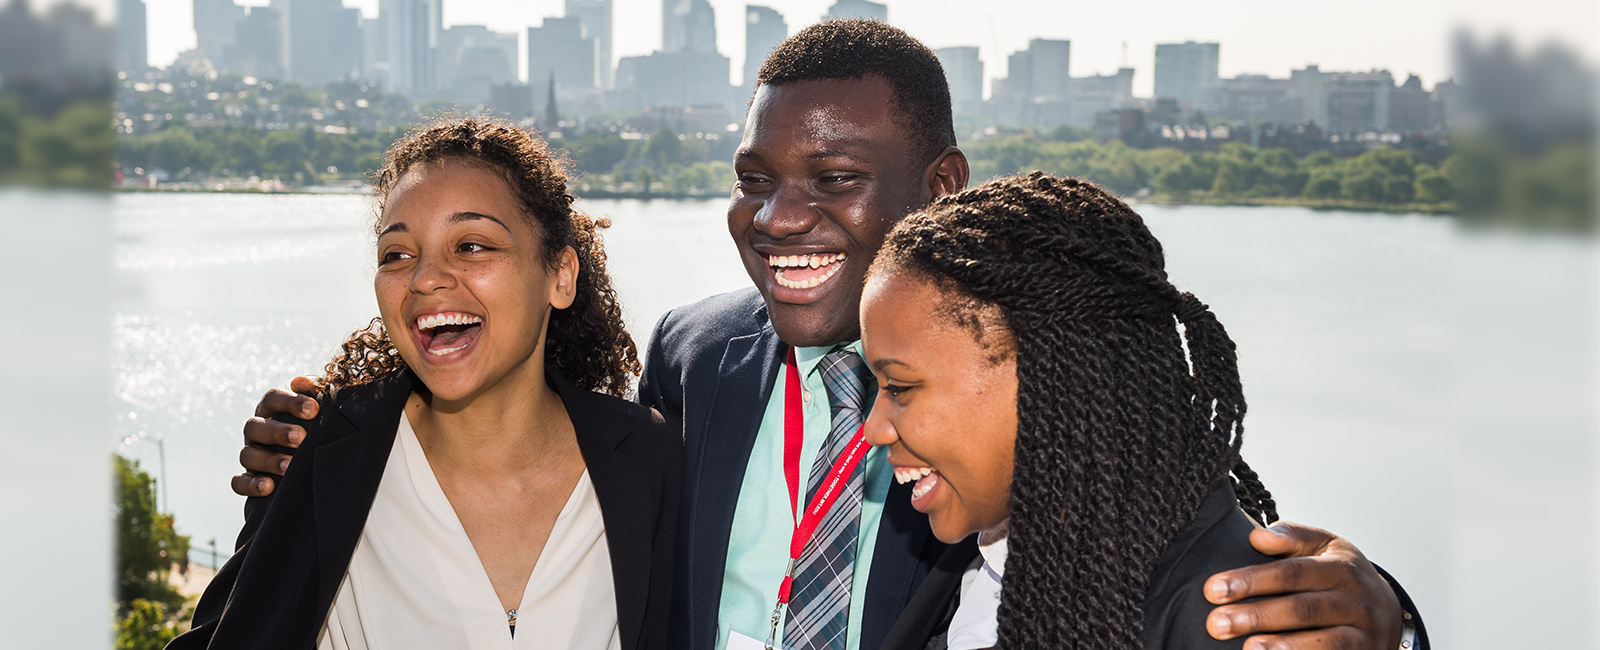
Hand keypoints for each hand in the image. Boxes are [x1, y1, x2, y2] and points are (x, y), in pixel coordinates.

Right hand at [230, 376, 319, 497]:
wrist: (319, 466)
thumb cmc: (320, 431)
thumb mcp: (321, 413)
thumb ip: (316, 393)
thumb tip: (301, 382)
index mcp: (272, 411)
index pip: (272, 399)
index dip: (289, 402)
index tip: (314, 409)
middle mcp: (258, 431)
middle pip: (254, 426)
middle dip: (277, 431)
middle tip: (301, 437)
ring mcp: (252, 455)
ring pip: (247, 455)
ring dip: (268, 460)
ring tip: (289, 467)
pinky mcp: (249, 479)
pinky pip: (239, 482)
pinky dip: (251, 484)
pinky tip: (269, 487)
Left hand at [1205, 522, 1403, 649]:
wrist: (1388, 613)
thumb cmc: (1343, 576)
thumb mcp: (1325, 547)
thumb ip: (1292, 538)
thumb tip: (1258, 536)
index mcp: (1342, 568)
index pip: (1292, 573)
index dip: (1252, 580)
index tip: (1213, 589)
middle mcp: (1356, 601)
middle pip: (1302, 609)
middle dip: (1257, 616)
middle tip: (1216, 623)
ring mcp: (1363, 634)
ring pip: (1323, 642)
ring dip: (1283, 646)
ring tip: (1248, 649)